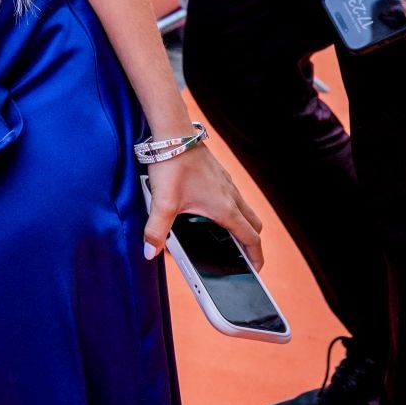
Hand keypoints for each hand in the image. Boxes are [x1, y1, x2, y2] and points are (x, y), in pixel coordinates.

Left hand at [142, 144, 263, 270]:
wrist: (174, 133)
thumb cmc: (173, 166)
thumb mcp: (163, 202)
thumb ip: (156, 231)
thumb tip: (149, 253)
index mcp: (225, 209)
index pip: (251, 239)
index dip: (256, 258)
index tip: (256, 271)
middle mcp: (232, 197)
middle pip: (253, 225)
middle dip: (251, 243)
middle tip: (242, 256)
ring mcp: (227, 184)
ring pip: (244, 209)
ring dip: (241, 224)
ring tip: (225, 235)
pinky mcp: (218, 174)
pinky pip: (232, 196)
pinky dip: (230, 208)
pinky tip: (208, 208)